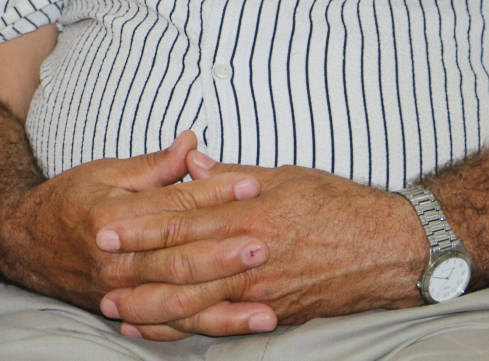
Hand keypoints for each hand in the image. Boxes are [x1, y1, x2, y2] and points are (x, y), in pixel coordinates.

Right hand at [0, 132, 271, 331]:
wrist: (22, 242)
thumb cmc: (67, 201)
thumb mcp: (106, 172)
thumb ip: (154, 165)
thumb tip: (193, 143)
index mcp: (111, 216)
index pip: (171, 206)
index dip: (213, 195)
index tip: (251, 185)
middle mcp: (115, 259)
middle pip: (178, 259)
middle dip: (225, 254)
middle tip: (265, 244)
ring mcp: (119, 292)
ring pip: (178, 302)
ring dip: (225, 305)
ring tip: (267, 304)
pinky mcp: (124, 313)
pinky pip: (168, 325)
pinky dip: (203, 327)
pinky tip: (235, 325)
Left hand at [97, 151, 427, 339]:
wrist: (391, 248)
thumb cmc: (338, 204)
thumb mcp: (283, 175)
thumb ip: (230, 173)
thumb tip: (189, 159)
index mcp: (250, 212)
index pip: (184, 217)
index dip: (142, 223)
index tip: (106, 224)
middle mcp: (251, 253)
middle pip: (181, 261)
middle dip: (135, 266)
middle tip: (96, 266)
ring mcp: (260, 289)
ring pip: (194, 301)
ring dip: (150, 304)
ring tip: (113, 306)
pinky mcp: (272, 314)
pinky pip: (219, 325)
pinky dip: (184, 328)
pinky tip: (156, 330)